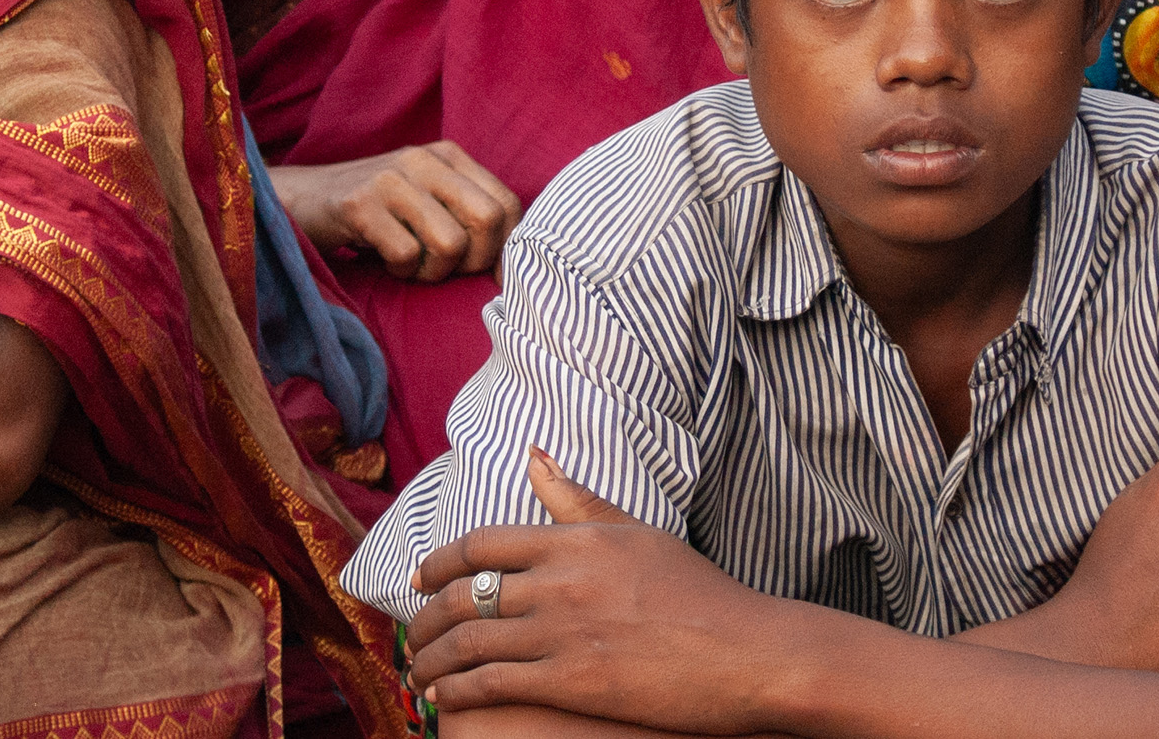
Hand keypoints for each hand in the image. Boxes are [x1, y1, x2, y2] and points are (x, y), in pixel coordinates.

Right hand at [269, 141, 520, 281]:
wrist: (301, 199)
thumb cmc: (377, 211)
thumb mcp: (428, 199)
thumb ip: (469, 214)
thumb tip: (512, 263)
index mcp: (450, 156)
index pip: (508, 203)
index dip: (507, 246)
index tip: (491, 274)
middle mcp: (425, 159)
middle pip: (487, 220)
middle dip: (474, 261)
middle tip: (445, 269)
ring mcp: (391, 179)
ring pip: (450, 243)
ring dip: (433, 271)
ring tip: (412, 264)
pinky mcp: (359, 204)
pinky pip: (406, 255)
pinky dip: (400, 271)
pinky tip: (385, 261)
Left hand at [406, 449, 789, 730]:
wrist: (747, 651)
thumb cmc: (700, 592)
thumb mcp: (638, 534)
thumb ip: (579, 501)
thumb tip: (534, 456)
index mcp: (577, 540)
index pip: (481, 544)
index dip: (437, 562)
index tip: (417, 578)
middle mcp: (561, 581)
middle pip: (463, 594)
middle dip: (423, 616)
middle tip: (410, 633)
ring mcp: (563, 632)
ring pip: (467, 641)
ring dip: (431, 659)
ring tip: (420, 672)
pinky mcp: (570, 681)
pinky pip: (489, 684)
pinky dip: (455, 693)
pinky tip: (443, 701)